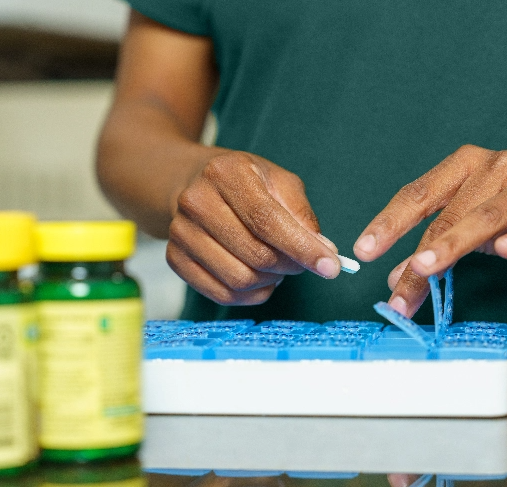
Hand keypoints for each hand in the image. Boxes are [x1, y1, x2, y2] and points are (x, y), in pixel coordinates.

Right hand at [167, 151, 340, 305]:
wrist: (190, 183)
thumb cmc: (243, 182)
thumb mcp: (277, 181)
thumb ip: (302, 214)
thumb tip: (324, 251)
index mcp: (226, 173)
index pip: (267, 220)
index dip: (302, 248)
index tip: (331, 267)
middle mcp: (196, 201)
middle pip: (255, 254)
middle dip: (289, 266)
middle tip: (301, 261)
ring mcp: (180, 232)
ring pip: (239, 279)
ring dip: (270, 281)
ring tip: (277, 266)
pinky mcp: (175, 258)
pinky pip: (222, 294)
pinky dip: (251, 294)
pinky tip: (259, 278)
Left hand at [354, 144, 506, 316]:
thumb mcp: (469, 219)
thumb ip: (432, 246)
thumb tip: (394, 280)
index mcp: (462, 165)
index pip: (417, 194)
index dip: (388, 223)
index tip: (363, 251)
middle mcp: (493, 166)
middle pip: (447, 213)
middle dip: (418, 255)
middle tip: (396, 286)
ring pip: (484, 217)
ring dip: (453, 245)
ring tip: (426, 268)